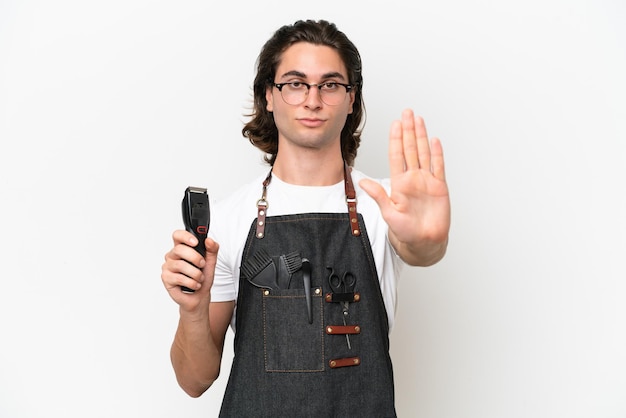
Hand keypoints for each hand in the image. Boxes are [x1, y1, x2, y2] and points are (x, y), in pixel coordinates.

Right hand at [161, 230, 219, 311]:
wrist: (199, 296)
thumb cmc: (202, 278)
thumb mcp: (211, 262)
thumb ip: (212, 249)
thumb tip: (209, 241)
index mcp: (182, 248)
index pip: (178, 236)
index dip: (185, 236)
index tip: (195, 242)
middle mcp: (173, 256)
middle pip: (179, 249)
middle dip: (195, 257)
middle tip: (202, 264)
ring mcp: (168, 267)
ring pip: (180, 265)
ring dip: (195, 273)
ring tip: (199, 278)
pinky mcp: (166, 278)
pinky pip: (179, 278)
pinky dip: (191, 282)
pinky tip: (195, 285)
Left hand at [360, 109, 449, 265]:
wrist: (423, 242)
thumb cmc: (405, 231)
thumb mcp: (388, 213)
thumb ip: (378, 196)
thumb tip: (363, 182)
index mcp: (399, 183)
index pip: (397, 155)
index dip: (396, 139)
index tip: (395, 124)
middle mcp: (412, 178)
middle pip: (410, 149)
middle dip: (408, 130)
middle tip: (407, 112)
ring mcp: (426, 181)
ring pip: (423, 153)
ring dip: (421, 136)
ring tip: (418, 119)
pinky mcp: (439, 187)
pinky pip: (439, 166)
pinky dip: (437, 153)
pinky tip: (434, 140)